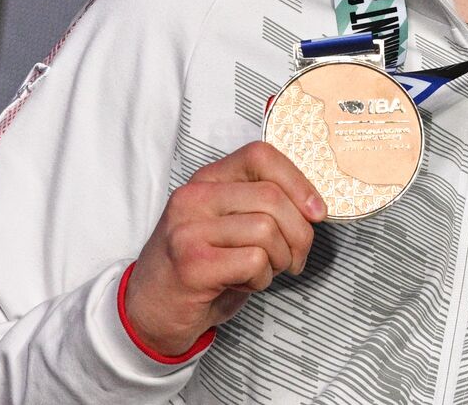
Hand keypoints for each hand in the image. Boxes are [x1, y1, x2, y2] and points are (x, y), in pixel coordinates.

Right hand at [124, 141, 326, 354]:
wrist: (151, 312)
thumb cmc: (201, 267)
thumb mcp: (228, 224)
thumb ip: (261, 205)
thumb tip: (314, 207)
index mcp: (207, 179)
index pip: (261, 156)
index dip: (298, 182)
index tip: (316, 212)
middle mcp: (194, 197)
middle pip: (272, 197)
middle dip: (299, 234)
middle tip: (294, 258)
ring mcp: (189, 228)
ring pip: (267, 230)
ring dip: (279, 260)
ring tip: (263, 272)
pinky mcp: (192, 263)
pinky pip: (254, 261)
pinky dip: (261, 280)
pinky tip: (242, 284)